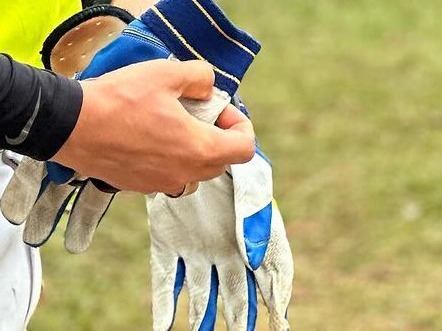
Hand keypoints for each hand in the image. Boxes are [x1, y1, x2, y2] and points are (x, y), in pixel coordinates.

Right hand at [0, 0, 259, 251]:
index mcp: (198, 149)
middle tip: (196, 108)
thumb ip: (198, 76)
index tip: (220, 107)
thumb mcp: (165, 73)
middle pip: (219, 161)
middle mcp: (184, 174)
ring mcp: (159, 184)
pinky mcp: (137, 186)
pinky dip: (168, 156)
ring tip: (169, 120)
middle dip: (216, 134)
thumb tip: (209, 86)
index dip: (240, 124)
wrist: (73, 125)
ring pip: (193, 170)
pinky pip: (167, 174)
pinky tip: (146, 131)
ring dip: (192, 147)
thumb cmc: (120, 99)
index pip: (244, 148)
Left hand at [148, 146, 293, 329]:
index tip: (279, 324)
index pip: (271, 273)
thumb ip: (256, 214)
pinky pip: (165, 279)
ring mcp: (196, 247)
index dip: (275, 298)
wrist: (190, 131)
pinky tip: (162, 326)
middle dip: (241, 318)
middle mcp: (225, 246)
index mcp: (251, 232)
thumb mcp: (248, 178)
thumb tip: (254, 260)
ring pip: (202, 295)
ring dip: (204, 319)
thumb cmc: (226, 153)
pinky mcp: (168, 242)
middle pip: (237, 293)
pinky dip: (164, 306)